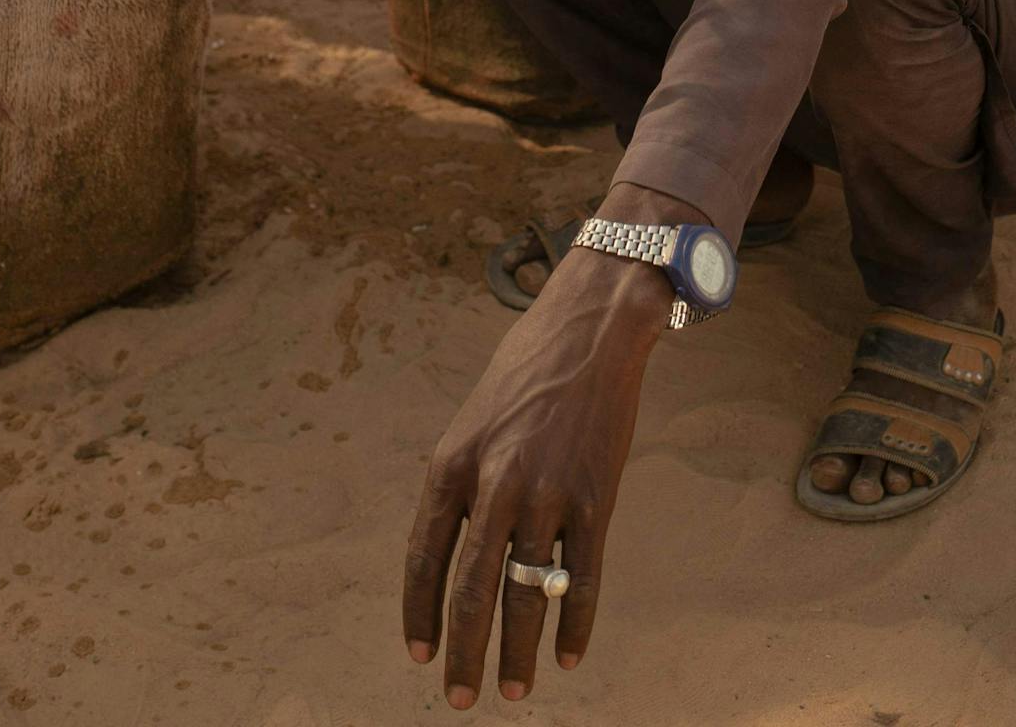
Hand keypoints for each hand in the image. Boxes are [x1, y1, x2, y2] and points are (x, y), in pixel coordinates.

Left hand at [403, 182, 685, 707]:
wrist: (592, 326)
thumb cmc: (530, 369)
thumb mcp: (478, 418)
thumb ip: (466, 482)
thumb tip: (458, 555)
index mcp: (453, 461)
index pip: (424, 556)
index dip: (419, 613)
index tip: (419, 656)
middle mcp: (495, 481)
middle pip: (471, 589)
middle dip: (464, 652)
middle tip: (460, 698)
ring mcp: (548, 492)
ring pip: (527, 594)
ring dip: (519, 650)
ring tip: (516, 689)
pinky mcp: (596, 498)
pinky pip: (580, 579)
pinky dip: (574, 624)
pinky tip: (567, 655)